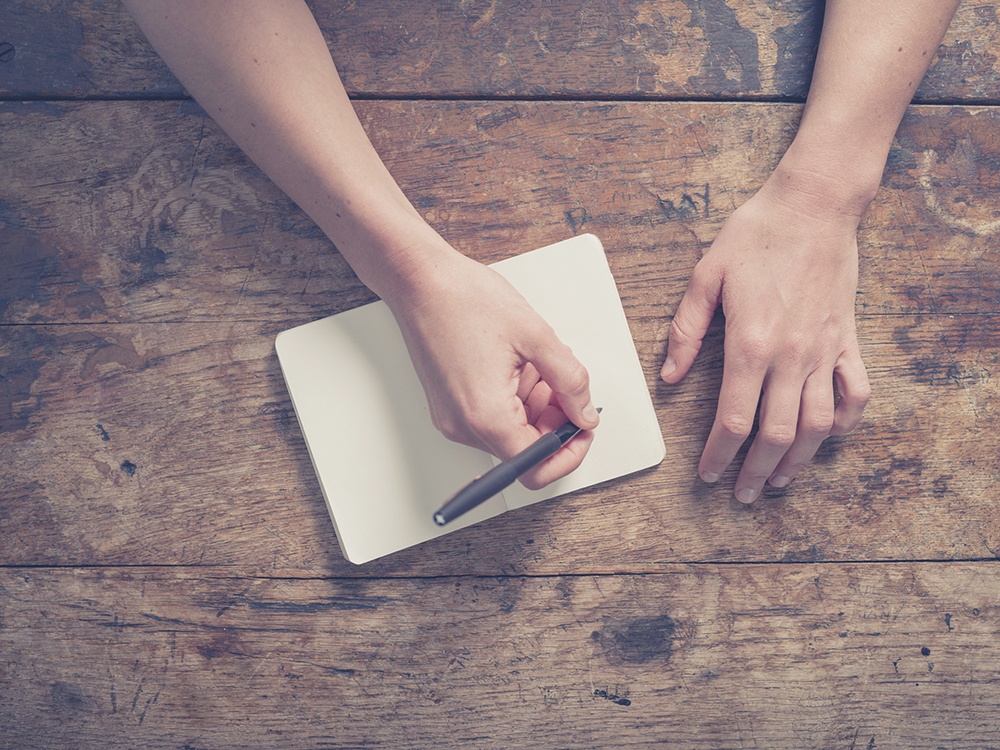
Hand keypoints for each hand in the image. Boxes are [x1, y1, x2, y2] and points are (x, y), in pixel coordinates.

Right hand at [383, 248, 599, 489]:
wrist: (419, 281)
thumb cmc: (463, 300)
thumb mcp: (536, 336)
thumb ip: (571, 381)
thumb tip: (586, 413)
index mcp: (486, 416)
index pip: (536, 467)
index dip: (569, 450)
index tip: (583, 426)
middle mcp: (463, 426)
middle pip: (524, 451)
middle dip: (554, 421)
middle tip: (563, 382)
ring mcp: (452, 418)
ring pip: (510, 433)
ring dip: (535, 406)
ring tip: (535, 363)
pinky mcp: (448, 406)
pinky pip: (491, 418)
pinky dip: (514, 399)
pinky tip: (516, 365)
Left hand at [661, 167, 870, 502]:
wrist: (813, 206)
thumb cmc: (755, 236)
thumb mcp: (704, 277)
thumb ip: (685, 331)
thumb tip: (669, 376)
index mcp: (750, 344)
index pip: (732, 418)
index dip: (719, 454)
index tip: (709, 474)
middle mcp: (790, 356)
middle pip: (776, 433)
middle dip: (755, 470)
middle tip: (741, 493)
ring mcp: (824, 351)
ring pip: (817, 424)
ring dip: (798, 459)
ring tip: (780, 480)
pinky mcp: (847, 340)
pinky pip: (855, 392)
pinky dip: (846, 421)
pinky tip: (829, 436)